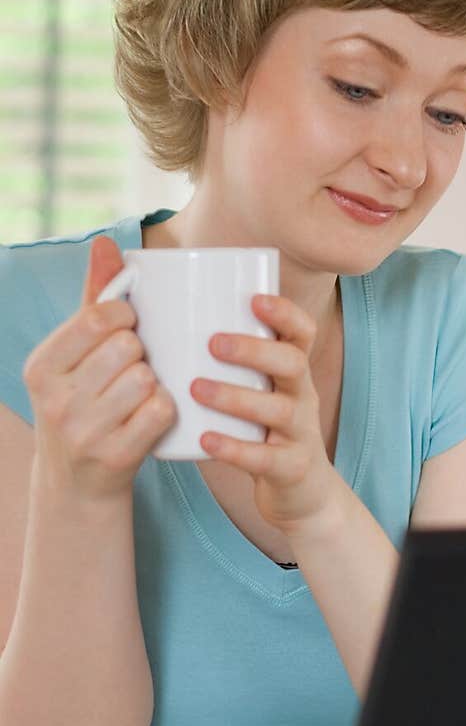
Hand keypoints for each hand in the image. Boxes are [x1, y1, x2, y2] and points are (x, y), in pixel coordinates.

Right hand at [24, 236, 176, 499]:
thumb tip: (107, 242)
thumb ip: (93, 298)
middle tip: (133, 367)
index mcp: (40, 366)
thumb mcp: (74, 354)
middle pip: (127, 347)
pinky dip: (165, 408)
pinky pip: (160, 410)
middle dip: (140, 352)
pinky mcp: (115, 456)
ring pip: (145, 377)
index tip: (128, 326)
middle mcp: (54, 399)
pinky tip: (152, 414)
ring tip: (140, 392)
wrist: (75, 483)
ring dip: (154, 381)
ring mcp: (83, 431)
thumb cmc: (82, 401)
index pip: (97, 318)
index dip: (126, 315)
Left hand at [191, 293, 337, 534]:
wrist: (301, 494)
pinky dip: (235, 448)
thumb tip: (165, 317)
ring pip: (279, 409)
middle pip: (293, 364)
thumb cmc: (264, 430)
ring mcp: (300, 434)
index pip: (303, 333)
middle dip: (254, 350)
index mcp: (293, 372)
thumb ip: (227, 363)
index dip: (285, 313)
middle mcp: (303, 397)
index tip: (255, 299)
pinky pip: (266, 458)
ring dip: (236, 396)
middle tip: (212, 343)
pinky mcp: (292, 469)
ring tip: (196, 389)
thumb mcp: (259, 391)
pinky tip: (206, 441)